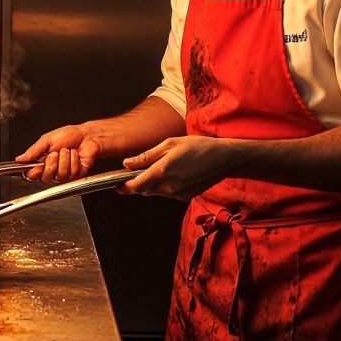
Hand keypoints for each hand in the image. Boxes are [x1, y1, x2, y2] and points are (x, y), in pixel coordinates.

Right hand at [16, 125, 100, 182]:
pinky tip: (75, 155)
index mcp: (43, 162)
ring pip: (60, 174)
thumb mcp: (47, 140)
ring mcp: (64, 174)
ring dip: (65, 159)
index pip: (32, 175)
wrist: (87, 136)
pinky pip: (72, 173)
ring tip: (67, 151)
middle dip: (51, 162)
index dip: (34, 171)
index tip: (37, 164)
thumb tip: (20, 159)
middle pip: (45, 177)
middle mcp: (52, 170)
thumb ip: (33, 151)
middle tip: (56, 152)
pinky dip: (74, 160)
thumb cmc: (69, 135)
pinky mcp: (76, 175)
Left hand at [120, 135, 239, 199]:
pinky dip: (165, 185)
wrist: (223, 159)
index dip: (123, 186)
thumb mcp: (169, 144)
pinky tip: (175, 173)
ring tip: (162, 167)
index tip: (117, 183)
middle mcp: (169, 186)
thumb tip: (127, 163)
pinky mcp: (185, 197)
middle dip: (138, 183)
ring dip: (152, 183)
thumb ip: (146, 156)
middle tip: (138, 170)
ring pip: (155, 192)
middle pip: (144, 190)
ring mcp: (178, 194)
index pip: (135, 186)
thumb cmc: (197, 146)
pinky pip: (167, 193)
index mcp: (162, 171)